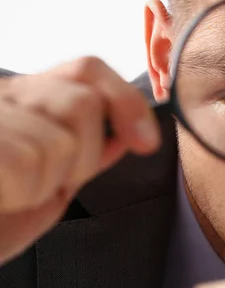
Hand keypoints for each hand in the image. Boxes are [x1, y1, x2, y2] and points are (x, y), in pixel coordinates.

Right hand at [0, 57, 160, 263]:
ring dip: (46, 183)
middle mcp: (4, 95)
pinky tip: (1, 197)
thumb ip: (86, 154)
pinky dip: (21, 194)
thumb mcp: (53, 183)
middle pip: (83, 103)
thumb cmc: (0, 217)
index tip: (146, 143)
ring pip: (59, 139)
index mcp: (25, 99)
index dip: (125, 101)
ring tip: (14, 193)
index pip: (87, 70)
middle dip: (84, 156)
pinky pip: (25, 161)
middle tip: (48, 182)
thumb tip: (130, 133)